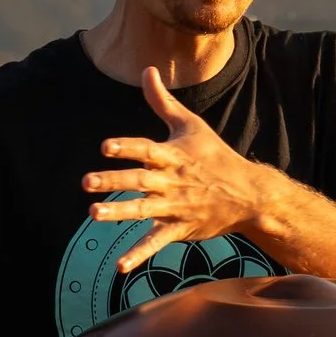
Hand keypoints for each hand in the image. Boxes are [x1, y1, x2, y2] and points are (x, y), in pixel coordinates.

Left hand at [82, 68, 274, 273]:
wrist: (248, 194)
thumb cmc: (215, 156)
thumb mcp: (191, 126)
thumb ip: (162, 101)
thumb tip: (147, 70)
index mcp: (174, 155)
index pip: (147, 149)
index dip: (127, 148)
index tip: (106, 146)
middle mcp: (173, 181)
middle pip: (140, 181)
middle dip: (114, 182)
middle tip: (86, 182)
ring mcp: (176, 207)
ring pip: (143, 211)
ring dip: (119, 213)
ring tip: (93, 214)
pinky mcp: (180, 228)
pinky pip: (157, 242)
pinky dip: (139, 255)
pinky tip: (120, 266)